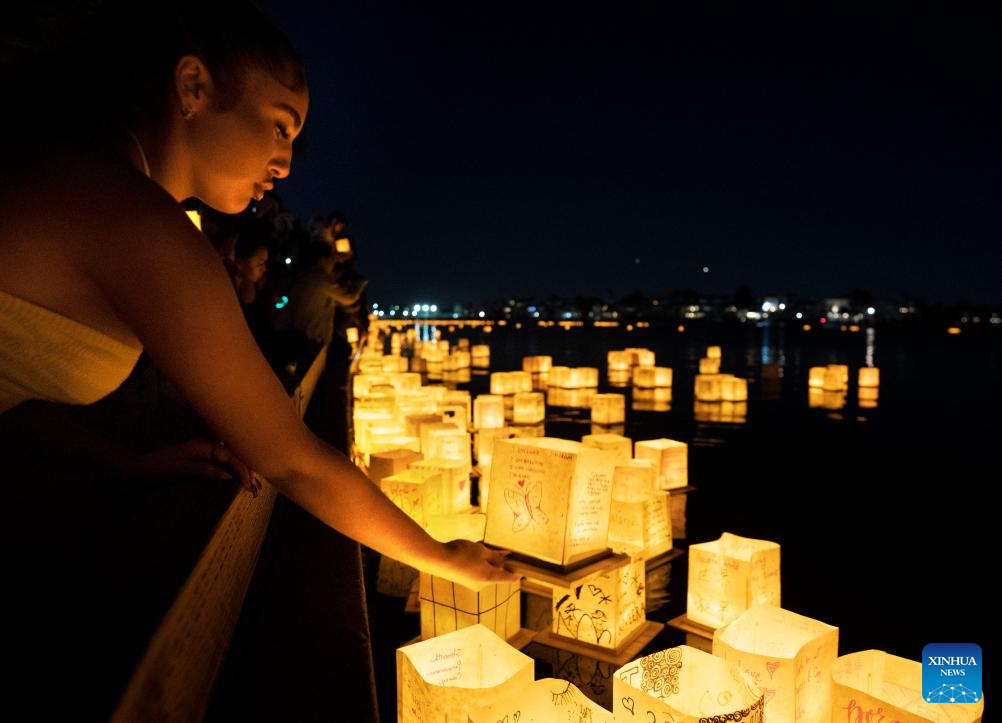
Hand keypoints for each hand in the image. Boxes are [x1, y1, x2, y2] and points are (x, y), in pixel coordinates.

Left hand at [132, 439, 263, 496]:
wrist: (140, 469)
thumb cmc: (159, 469)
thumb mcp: (182, 471)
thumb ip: (206, 471)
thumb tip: (228, 475)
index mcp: (203, 446)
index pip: (230, 456)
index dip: (242, 469)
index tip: (249, 484)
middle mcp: (206, 446)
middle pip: (234, 456)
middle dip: (247, 470)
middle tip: (257, 487)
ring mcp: (204, 452)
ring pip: (230, 459)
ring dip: (241, 471)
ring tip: (253, 485)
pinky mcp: (201, 459)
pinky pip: (222, 463)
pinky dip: (232, 472)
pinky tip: (238, 480)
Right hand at [435, 540, 520, 590]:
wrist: (438, 560)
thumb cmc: (462, 554)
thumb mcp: (481, 551)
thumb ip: (495, 555)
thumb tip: (505, 557)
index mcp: (490, 578)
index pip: (509, 578)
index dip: (518, 573)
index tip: (525, 569)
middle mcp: (483, 584)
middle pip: (498, 574)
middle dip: (501, 563)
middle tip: (504, 550)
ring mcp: (473, 584)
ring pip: (487, 572)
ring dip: (489, 562)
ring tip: (483, 549)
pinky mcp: (465, 580)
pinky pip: (478, 572)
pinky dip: (480, 564)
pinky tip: (475, 554)